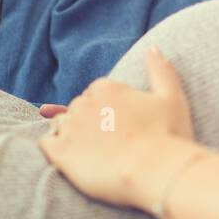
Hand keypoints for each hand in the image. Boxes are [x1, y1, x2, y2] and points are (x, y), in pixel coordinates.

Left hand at [37, 47, 196, 207]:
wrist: (154, 171)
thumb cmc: (167, 135)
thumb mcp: (172, 97)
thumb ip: (160, 70)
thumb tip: (152, 47)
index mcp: (108, 88)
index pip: (97, 92)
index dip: (108, 108)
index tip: (120, 124)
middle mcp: (84, 103)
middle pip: (78, 107)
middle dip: (89, 121)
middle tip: (108, 141)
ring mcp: (70, 127)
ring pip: (61, 123)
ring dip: (71, 133)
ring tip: (89, 151)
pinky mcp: (60, 151)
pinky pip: (46, 142)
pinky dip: (54, 147)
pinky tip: (71, 158)